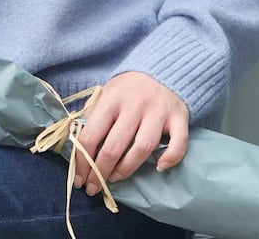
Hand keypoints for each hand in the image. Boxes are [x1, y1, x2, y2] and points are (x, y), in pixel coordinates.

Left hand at [70, 71, 189, 197]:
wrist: (161, 70)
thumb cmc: (127, 89)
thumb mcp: (105, 94)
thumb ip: (93, 116)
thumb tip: (79, 146)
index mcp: (111, 99)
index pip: (91, 135)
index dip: (82, 162)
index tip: (80, 179)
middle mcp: (135, 105)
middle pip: (114, 146)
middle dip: (101, 172)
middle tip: (94, 187)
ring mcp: (158, 111)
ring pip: (143, 147)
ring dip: (127, 168)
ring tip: (116, 178)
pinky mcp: (179, 117)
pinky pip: (178, 142)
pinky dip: (171, 157)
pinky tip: (160, 167)